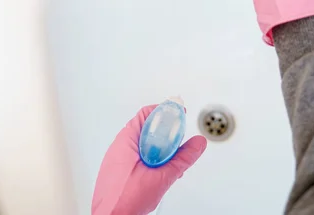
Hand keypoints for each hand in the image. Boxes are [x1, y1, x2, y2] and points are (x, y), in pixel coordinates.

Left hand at [92, 105, 206, 214]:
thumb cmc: (125, 201)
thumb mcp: (162, 177)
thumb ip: (182, 159)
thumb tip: (197, 144)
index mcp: (126, 140)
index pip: (146, 114)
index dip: (165, 112)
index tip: (178, 114)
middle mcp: (119, 146)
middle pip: (145, 128)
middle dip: (164, 133)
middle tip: (178, 139)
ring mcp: (117, 158)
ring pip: (142, 143)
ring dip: (158, 148)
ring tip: (170, 160)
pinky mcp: (117, 169)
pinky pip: (136, 156)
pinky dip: (150, 158)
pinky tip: (158, 171)